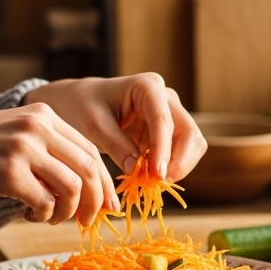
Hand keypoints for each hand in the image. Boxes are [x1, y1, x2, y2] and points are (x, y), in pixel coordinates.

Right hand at [0, 103, 117, 225]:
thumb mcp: (11, 135)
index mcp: (42, 114)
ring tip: (49, 218)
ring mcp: (24, 148)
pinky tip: (28, 216)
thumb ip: (44, 150)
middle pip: (90, 168)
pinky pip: (47, 203)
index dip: (103, 182)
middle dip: (94, 201)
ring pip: (74, 188)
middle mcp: (38, 126)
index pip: (90, 149)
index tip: (104, 206)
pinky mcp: (9, 174)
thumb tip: (81, 186)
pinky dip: (45, 217)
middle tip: (86, 222)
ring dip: (68, 212)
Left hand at [23, 73, 207, 181]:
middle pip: (189, 132)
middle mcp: (165, 97)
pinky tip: (149, 177)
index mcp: (147, 86)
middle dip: (179, 160)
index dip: (164, 150)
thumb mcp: (93, 126)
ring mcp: (169, 114)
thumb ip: (116, 145)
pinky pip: (180, 152)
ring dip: (178, 166)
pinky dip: (171, 167)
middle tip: (158, 183)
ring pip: (192, 144)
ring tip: (152, 182)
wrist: (78, 103)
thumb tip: (138, 170)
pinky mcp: (167, 132)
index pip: (165, 120)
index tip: (158, 175)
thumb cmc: (82, 107)